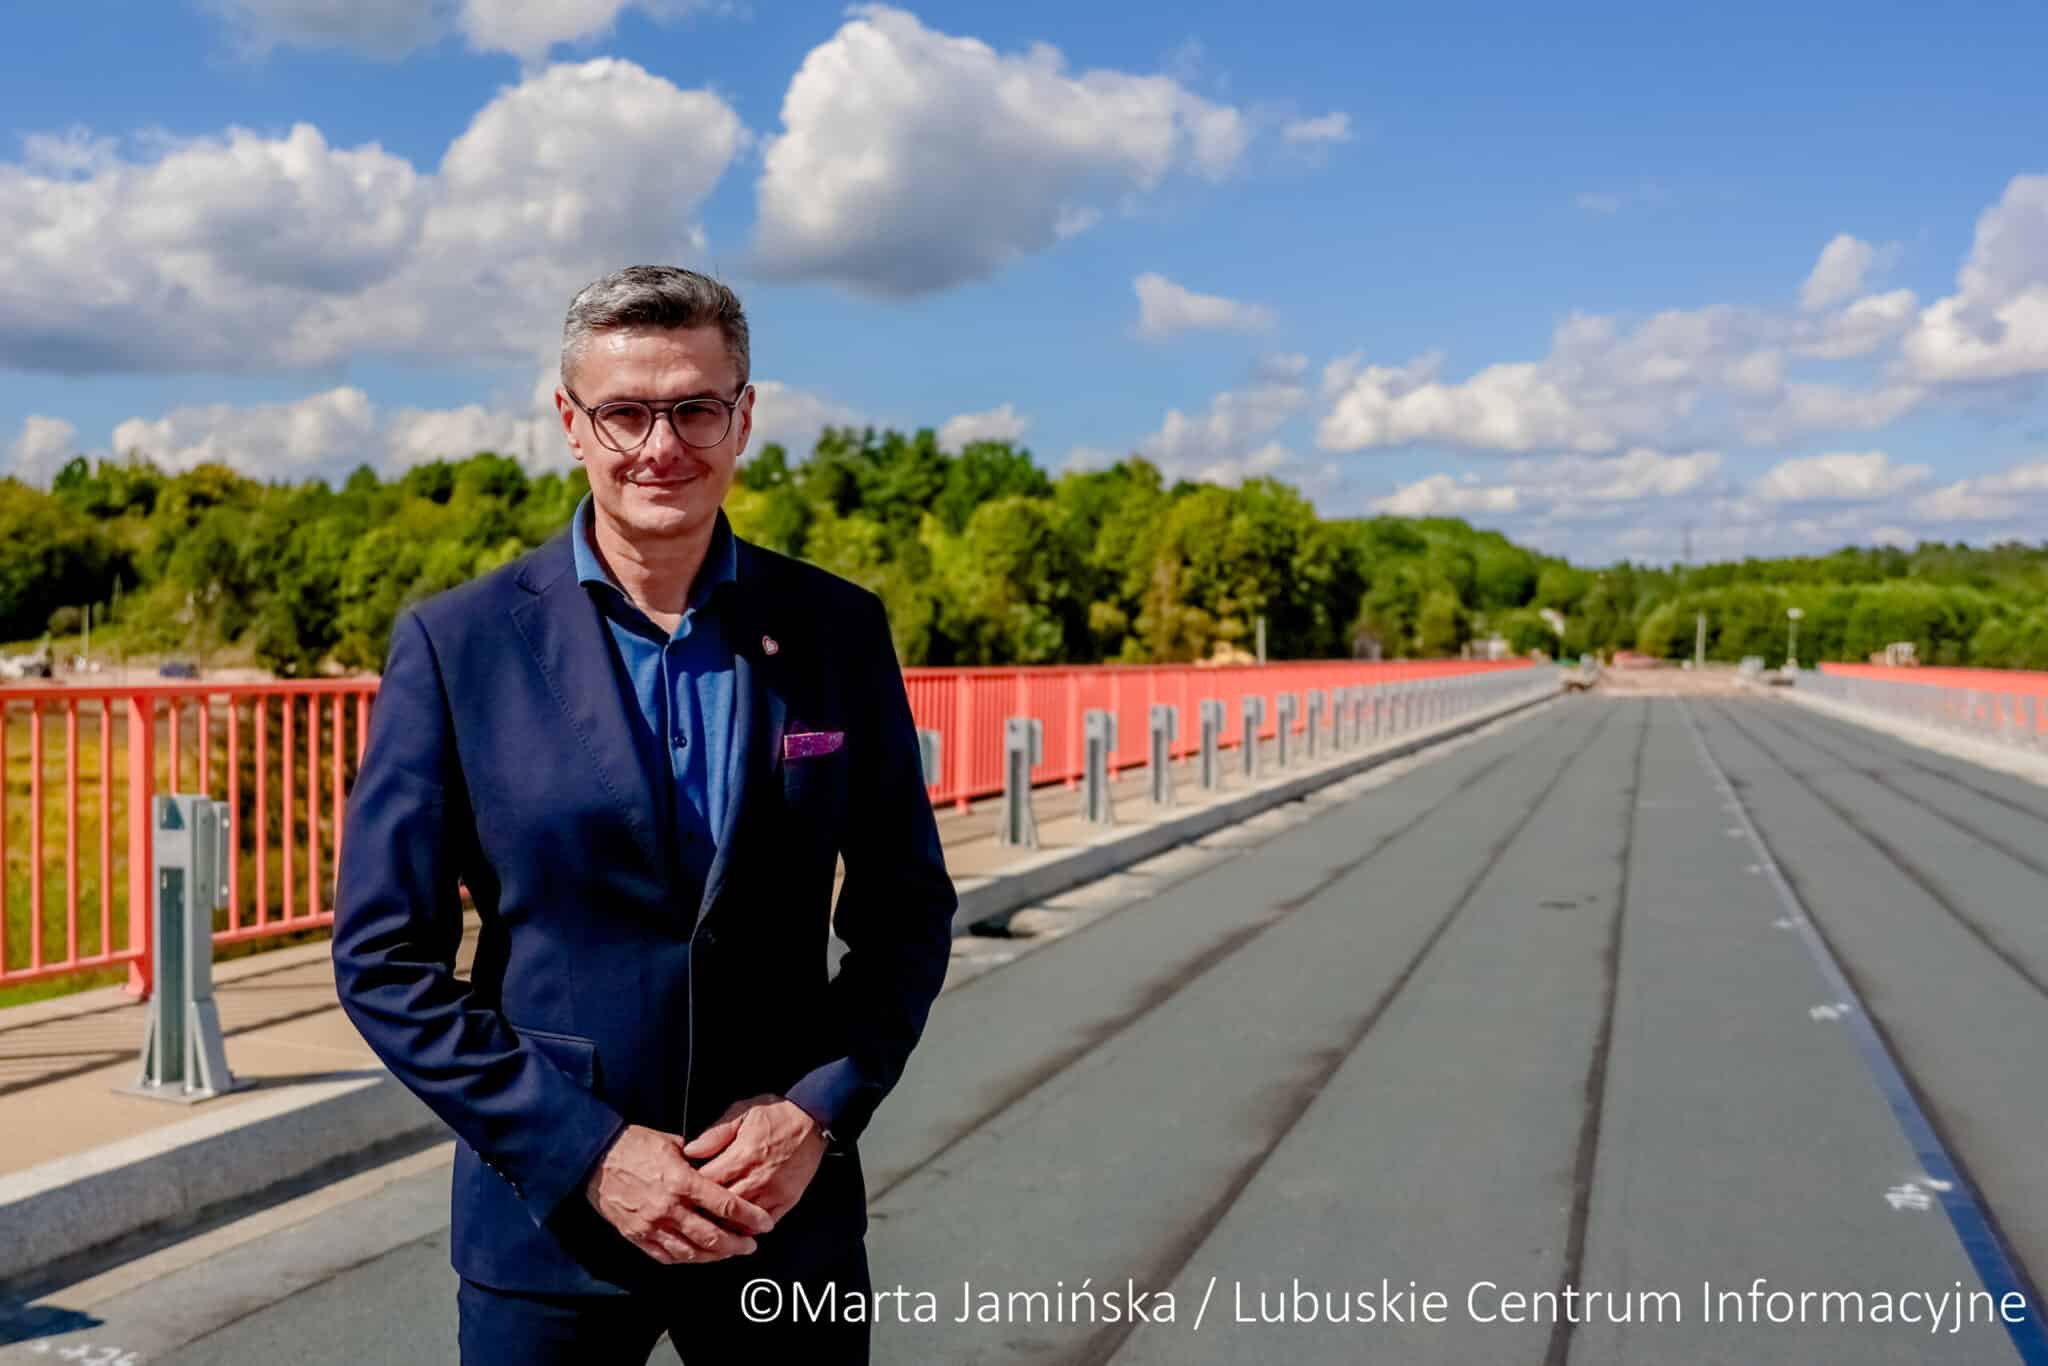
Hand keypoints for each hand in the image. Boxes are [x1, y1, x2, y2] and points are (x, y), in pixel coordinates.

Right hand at [584, 1123, 776, 1264]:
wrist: (593, 1157)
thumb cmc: (633, 1144)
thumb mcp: (671, 1141)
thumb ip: (698, 1156)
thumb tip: (719, 1161)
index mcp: (682, 1181)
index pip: (725, 1205)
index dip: (750, 1217)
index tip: (765, 1224)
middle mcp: (669, 1208)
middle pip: (712, 1237)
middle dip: (737, 1244)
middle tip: (751, 1246)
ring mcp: (652, 1226)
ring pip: (691, 1253)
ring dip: (715, 1257)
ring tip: (729, 1253)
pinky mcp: (637, 1236)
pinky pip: (667, 1256)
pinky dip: (686, 1259)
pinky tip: (698, 1257)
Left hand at [682, 1094, 828, 1222]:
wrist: (814, 1118)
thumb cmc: (777, 1113)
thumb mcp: (742, 1112)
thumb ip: (715, 1134)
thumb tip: (691, 1151)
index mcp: (741, 1156)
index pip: (706, 1183)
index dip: (691, 1190)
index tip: (682, 1191)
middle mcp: (756, 1179)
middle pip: (721, 1207)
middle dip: (704, 1212)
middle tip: (691, 1213)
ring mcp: (773, 1192)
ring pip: (741, 1221)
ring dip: (725, 1224)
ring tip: (711, 1225)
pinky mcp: (787, 1200)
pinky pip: (764, 1223)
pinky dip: (749, 1227)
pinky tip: (738, 1227)